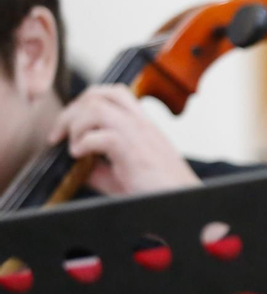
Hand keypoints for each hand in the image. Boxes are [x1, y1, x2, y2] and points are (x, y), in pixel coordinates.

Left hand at [48, 86, 199, 196]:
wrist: (181, 201)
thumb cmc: (159, 190)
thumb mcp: (124, 173)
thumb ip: (99, 166)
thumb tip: (73, 165)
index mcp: (142, 124)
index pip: (112, 93)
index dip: (85, 101)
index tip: (70, 124)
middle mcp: (140, 122)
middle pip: (97, 94)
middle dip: (70, 112)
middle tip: (59, 134)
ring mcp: (137, 133)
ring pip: (95, 108)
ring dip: (75, 126)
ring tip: (74, 148)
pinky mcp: (132, 150)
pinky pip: (98, 135)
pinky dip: (82, 144)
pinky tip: (80, 156)